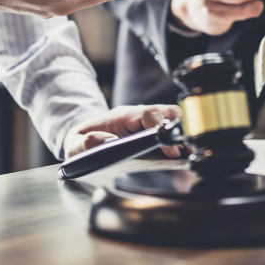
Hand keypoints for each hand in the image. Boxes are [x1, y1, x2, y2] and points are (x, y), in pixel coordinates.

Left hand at [63, 104, 181, 158]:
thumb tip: (109, 143)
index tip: (170, 149)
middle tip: (187, 149)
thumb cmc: (81, 142)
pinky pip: (170, 129)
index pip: (148, 114)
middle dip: (179, 128)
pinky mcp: (151, 131)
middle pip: (166, 112)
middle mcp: (137, 115)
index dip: (161, 128)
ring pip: (172, 118)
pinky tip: (186, 153)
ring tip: (190, 152)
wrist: (83, 139)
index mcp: (121, 116)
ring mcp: (146, 122)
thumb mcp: (75, 145)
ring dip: (182, 133)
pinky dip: (180, 139)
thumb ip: (86, 143)